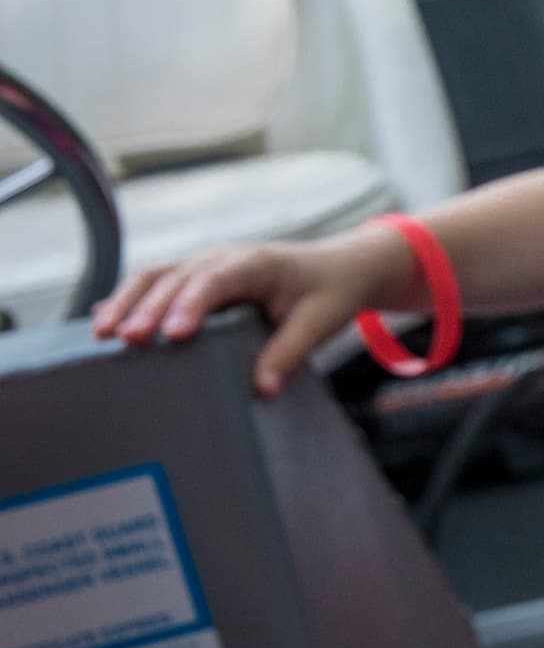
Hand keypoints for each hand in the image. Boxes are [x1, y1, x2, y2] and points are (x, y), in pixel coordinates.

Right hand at [89, 219, 414, 395]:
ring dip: (127, 302)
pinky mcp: (194, 277)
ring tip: (102, 334)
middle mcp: (223, 258)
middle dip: (148, 308)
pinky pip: (155, 284)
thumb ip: (290, 352)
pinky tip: (102, 323)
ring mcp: (204, 264)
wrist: (338, 266)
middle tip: (126, 340)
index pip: (217, 281)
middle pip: (176, 279)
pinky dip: (128, 300)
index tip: (174, 333)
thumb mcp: (320, 321)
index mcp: (256, 263)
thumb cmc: (329, 292)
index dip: (192, 304)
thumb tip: (263, 390)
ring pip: (155, 277)